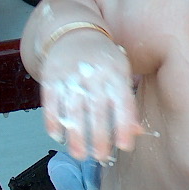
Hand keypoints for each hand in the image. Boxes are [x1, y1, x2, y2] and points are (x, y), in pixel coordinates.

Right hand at [41, 29, 142, 162]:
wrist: (73, 33)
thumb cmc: (103, 59)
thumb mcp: (121, 73)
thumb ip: (128, 103)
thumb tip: (138, 132)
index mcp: (115, 72)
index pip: (122, 101)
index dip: (124, 124)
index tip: (125, 146)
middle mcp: (93, 74)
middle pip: (96, 109)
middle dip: (99, 136)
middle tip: (101, 156)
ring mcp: (70, 75)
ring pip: (73, 109)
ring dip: (75, 135)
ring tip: (79, 154)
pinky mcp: (51, 78)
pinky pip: (50, 102)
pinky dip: (52, 121)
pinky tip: (57, 137)